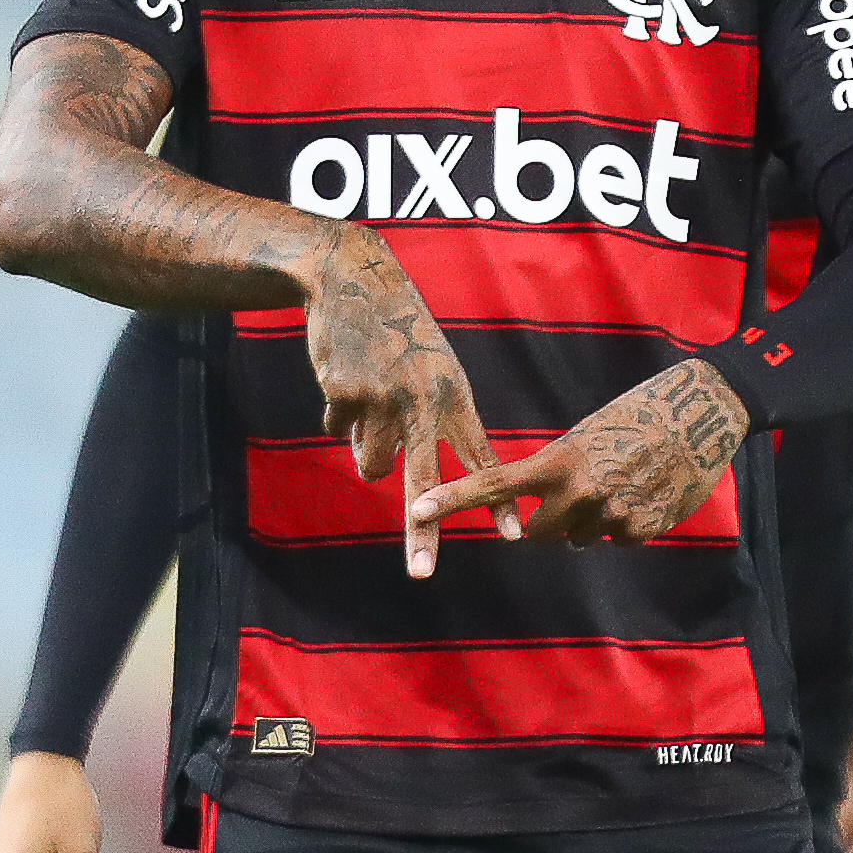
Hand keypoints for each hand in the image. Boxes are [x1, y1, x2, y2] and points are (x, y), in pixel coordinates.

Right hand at [302, 222, 517, 576]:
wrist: (353, 278)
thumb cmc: (398, 330)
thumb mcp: (430, 370)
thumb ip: (427, 423)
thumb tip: (386, 477)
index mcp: (454, 396)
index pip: (480, 457)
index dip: (495, 500)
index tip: (513, 536)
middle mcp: (424, 401)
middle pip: (426, 480)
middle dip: (423, 531)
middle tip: (421, 575)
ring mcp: (383, 398)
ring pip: (371, 463)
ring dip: (366, 446)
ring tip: (370, 398)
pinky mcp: (345, 393)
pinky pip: (338, 429)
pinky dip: (339, 412)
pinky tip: (346, 376)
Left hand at [410, 359, 747, 545]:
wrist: (700, 413)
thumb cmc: (636, 416)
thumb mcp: (585, 436)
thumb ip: (555, 473)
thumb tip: (539, 515)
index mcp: (559, 461)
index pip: (495, 483)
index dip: (454, 499)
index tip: (417, 510)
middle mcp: (580, 492)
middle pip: (540, 533)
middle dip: (548, 520)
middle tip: (578, 490)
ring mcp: (612, 515)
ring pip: (580, 538)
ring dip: (591, 521)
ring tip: (622, 482)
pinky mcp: (643, 530)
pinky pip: (617, 540)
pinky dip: (625, 524)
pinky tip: (645, 493)